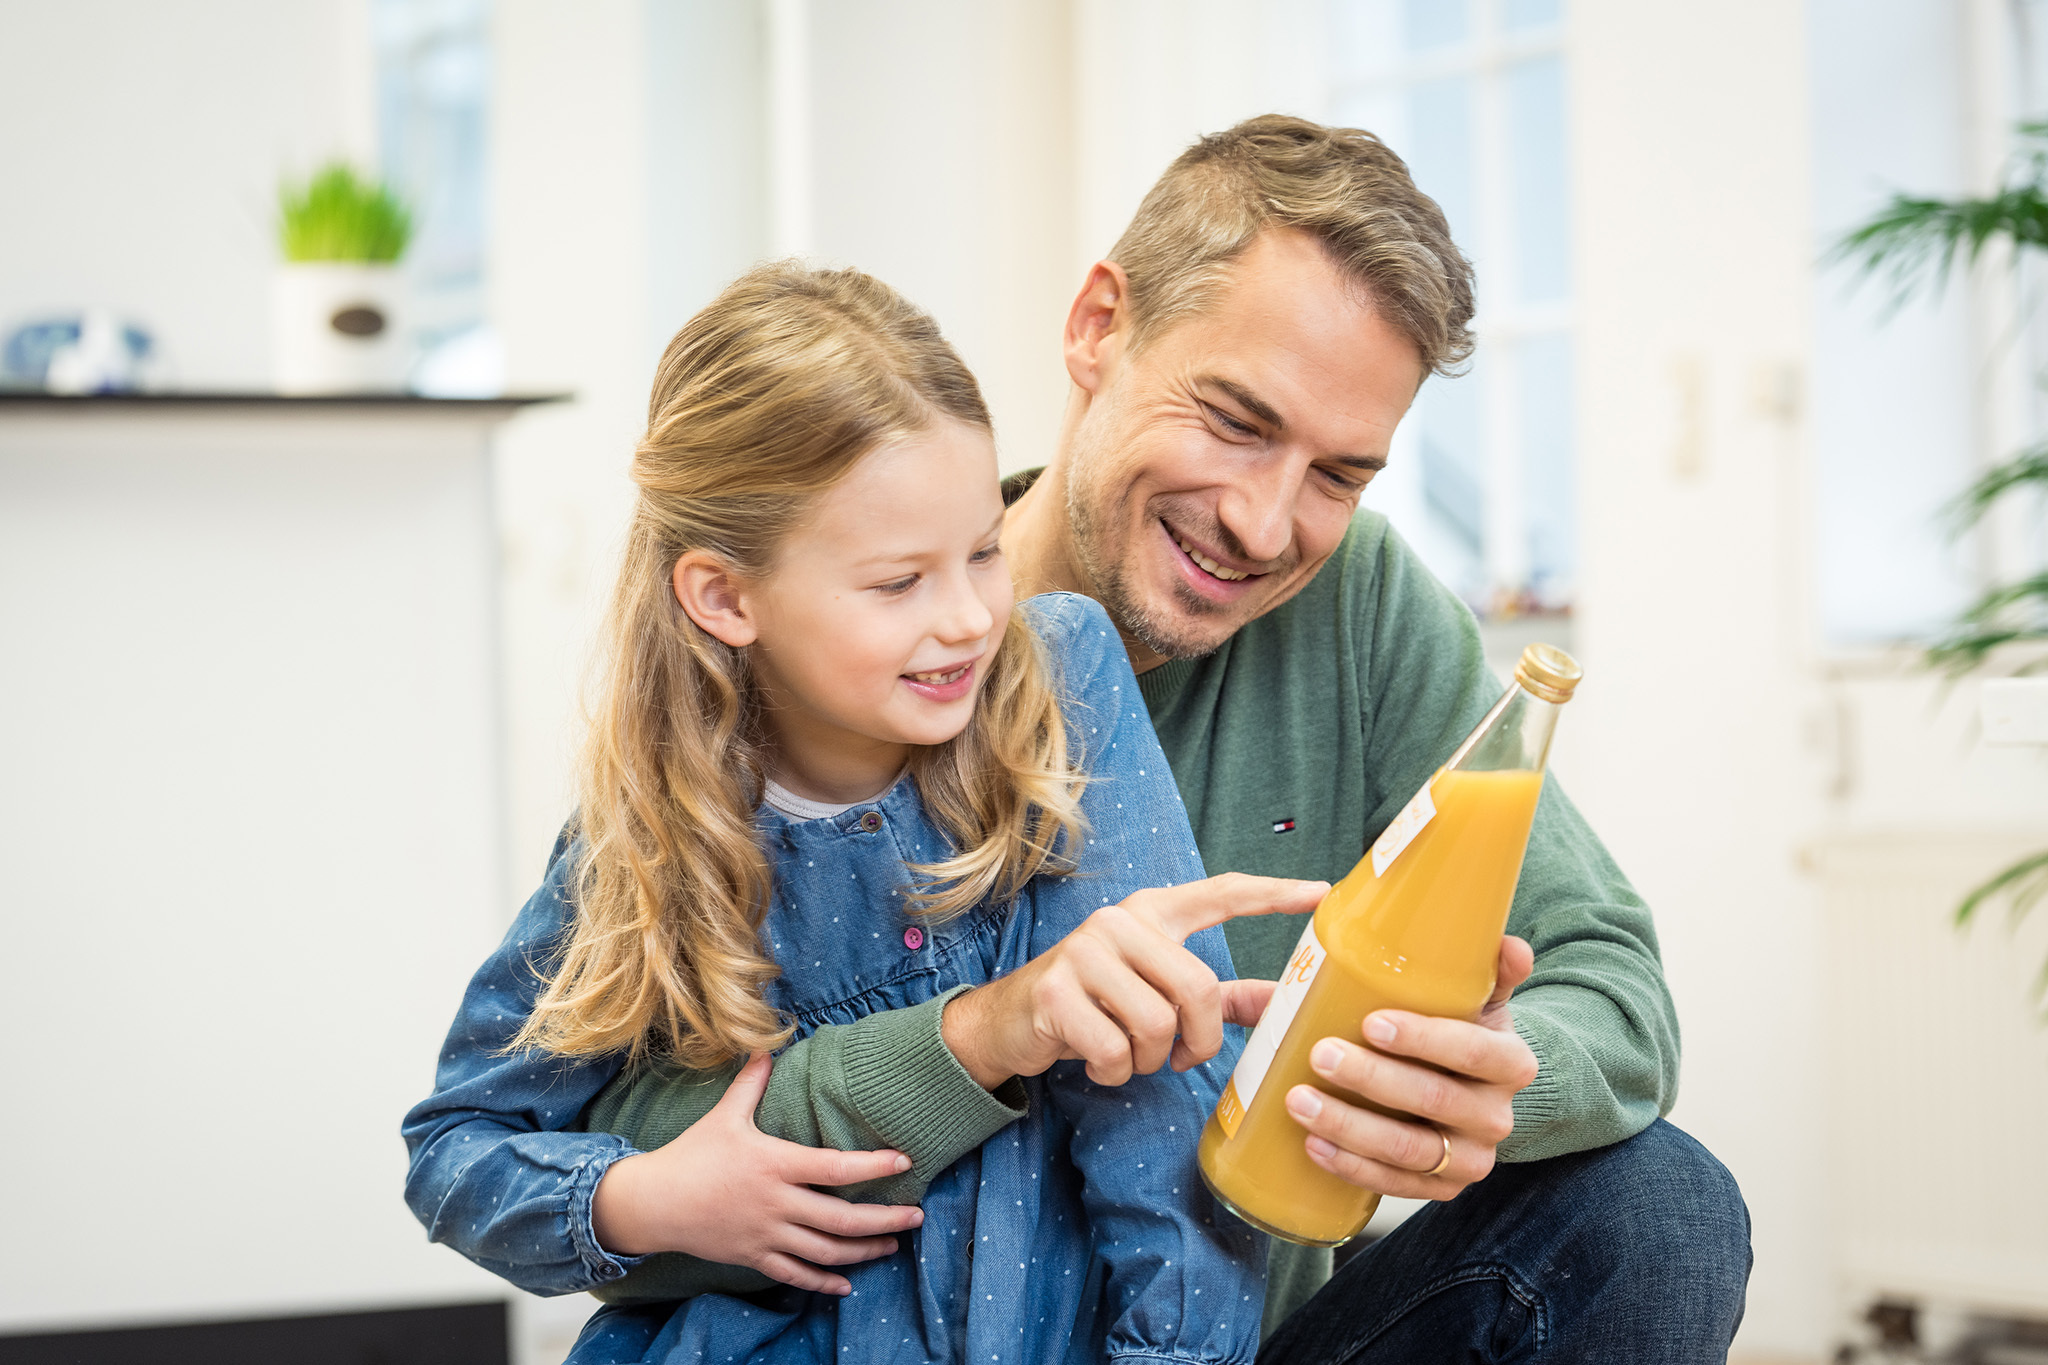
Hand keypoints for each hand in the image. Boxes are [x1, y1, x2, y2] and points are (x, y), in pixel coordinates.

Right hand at [589, 1053, 925, 1294]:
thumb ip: (752, 1083)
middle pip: (842, 1219)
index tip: (904, 1162)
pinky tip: (846, 1285)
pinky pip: (796, 1275)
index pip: (836, 1167)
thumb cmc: (693, 1154)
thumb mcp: (725, 1115)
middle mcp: (777, 1203)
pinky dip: (824, 1282)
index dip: (874, 1166)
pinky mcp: (754, 1257)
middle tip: (917, 1216)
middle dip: (886, 1219)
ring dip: (865, 1250)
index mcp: (776, 1164)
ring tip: (893, 1245)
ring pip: (826, 1251)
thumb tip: (766, 1046)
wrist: (654, 1203)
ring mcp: (767, 1234)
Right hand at [942, 872, 1328, 1088]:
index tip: (1321, 893)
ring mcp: (1085, 952)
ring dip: (1149, 1061)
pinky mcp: (1058, 992)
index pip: (1220, 893)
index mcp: (1152, 914)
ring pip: (1157, 1026)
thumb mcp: (1156, 992)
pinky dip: (1115, 1072)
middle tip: (1177, 1056)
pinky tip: (1096, 1062)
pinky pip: (1116, 1051)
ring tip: (1126, 1053)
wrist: (1011, 1021)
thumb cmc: (1096, 1005)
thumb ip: (1220, 997)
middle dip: (1196, 1041)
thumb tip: (1287, 1001)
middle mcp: (1119, 922)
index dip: (1272, 894)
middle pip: (1198, 988)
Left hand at [1281, 934, 1538, 1200]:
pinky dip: (1352, 1167)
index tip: (1370, 1023)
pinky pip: (1395, 1185)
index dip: (1423, 1039)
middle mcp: (1497, 1117)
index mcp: (1511, 1063)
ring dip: (1349, 1127)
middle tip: (1320, 1054)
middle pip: (1433, 1099)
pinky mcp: (1442, 1189)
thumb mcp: (1482, 999)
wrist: (1478, 1093)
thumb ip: (1491, 969)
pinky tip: (1314, 1145)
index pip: (1471, 1051)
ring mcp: (1470, 1159)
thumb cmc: (1465, 1032)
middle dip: (1371, 1079)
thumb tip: (1508, 943)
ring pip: (1408, 1149)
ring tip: (1299, 1101)